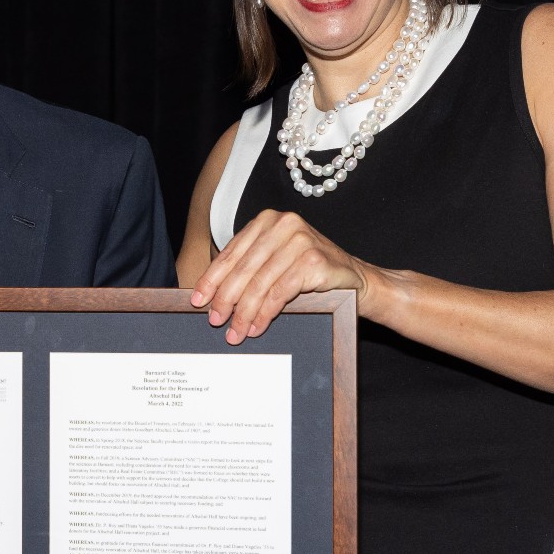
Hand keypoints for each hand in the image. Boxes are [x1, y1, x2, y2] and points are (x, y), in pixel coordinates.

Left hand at [190, 209, 370, 343]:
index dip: (212, 279)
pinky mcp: (313, 259)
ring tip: (235, 333)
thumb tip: (211, 295)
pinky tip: (256, 327)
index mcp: (266, 221)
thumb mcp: (274, 262)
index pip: (231, 253)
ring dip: (244, 313)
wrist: (354, 278)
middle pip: (243, 269)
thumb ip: (248, 268)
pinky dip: (265, 314)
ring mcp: (299, 240)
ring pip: (259, 283)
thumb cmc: (309, 272)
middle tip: (215, 322)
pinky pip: (279, 293)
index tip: (198, 300)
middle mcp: (282, 224)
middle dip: (225, 299)